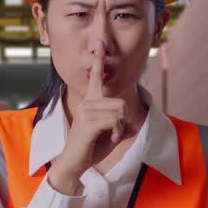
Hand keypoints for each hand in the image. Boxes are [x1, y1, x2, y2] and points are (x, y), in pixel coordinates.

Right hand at [48, 47, 136, 192]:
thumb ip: (121, 127)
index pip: (96, 76)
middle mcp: (87, 102)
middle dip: (122, 121)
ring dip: (119, 129)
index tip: (99, 43)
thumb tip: (132, 125)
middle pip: (120, 102)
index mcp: (91, 101)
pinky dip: (116, 133)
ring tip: (107, 136)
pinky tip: (106, 139)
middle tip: (110, 133)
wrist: (75, 163)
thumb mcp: (111, 135)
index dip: (99, 60)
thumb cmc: (91, 149)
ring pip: (119, 112)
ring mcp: (87, 111)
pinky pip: (115, 121)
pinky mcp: (88, 122)